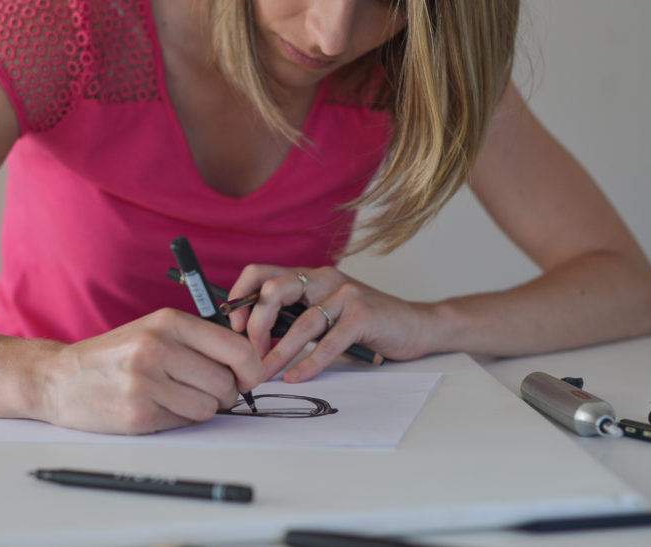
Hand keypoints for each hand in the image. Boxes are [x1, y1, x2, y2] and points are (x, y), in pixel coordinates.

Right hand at [39, 308, 263, 433]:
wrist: (60, 378)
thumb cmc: (115, 355)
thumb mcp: (154, 330)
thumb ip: (199, 341)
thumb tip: (248, 364)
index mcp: (168, 322)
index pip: (236, 348)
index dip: (252, 368)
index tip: (250, 377)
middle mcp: (157, 348)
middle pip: (226, 382)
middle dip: (225, 393)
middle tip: (207, 390)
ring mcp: (146, 382)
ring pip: (209, 407)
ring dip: (202, 408)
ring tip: (176, 396)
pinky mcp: (138, 414)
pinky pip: (184, 423)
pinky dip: (179, 420)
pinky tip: (157, 407)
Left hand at [227, 265, 429, 382]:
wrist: (416, 326)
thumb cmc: (366, 325)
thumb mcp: (325, 315)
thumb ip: (295, 318)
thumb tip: (253, 340)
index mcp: (309, 277)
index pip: (261, 273)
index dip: (241, 296)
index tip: (234, 326)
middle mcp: (324, 279)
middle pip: (274, 291)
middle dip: (256, 325)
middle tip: (250, 354)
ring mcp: (346, 295)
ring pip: (302, 322)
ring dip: (278, 352)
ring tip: (264, 373)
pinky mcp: (364, 315)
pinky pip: (329, 342)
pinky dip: (309, 363)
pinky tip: (296, 376)